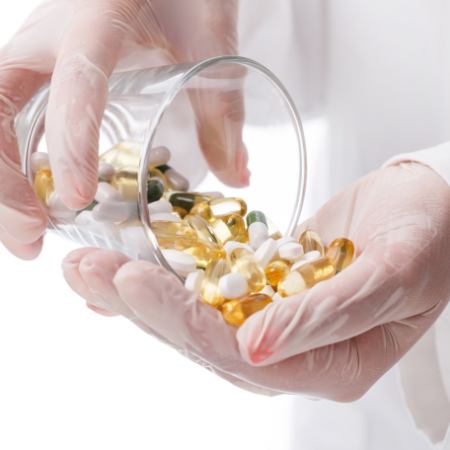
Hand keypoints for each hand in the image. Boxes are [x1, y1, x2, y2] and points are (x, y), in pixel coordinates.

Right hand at [0, 0, 247, 259]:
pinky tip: (35, 200)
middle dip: (3, 178)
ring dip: (1, 181)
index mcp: (98, 17)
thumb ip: (222, 107)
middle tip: (31, 238)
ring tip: (27, 236)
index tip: (77, 199)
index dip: (70, 142)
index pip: (76, 81)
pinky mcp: (41, 70)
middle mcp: (52, 35)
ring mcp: (38, 53)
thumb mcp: (211, 35)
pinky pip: (10, 118)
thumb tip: (238, 176)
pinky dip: (14, 164)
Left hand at [62, 162, 449, 399]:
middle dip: (142, 304)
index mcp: (329, 363)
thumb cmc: (431, 238)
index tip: (134, 283)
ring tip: (88, 266)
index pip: (242, 356)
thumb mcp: (393, 274)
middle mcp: (293, 348)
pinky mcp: (264, 283)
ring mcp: (275, 316)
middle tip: (87, 272)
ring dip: (142, 288)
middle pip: (204, 336)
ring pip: (195, 312)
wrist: (431, 207)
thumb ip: (328, 316)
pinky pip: (207, 285)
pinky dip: (167, 274)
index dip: (184, 322)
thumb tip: (256, 348)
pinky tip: (129, 264)